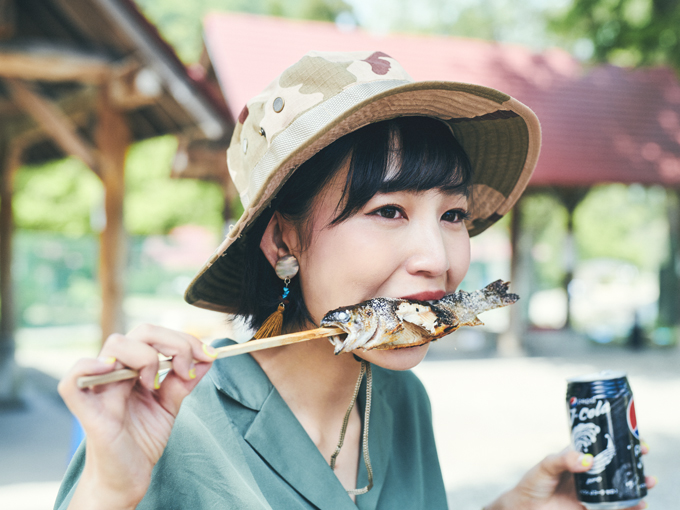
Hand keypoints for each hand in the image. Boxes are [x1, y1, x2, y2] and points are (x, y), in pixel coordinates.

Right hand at [58, 324, 217, 508]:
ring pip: (115, 345)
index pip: (156, 335)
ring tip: (155, 384)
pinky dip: (88, 367)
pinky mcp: (87, 410)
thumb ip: (184, 381)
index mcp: (135, 367)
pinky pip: (73, 380)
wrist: (126, 477)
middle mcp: (116, 371)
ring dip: (146, 356)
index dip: (184, 340)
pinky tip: (111, 370)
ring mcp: (100, 388)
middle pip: (140, 332)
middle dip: (173, 343)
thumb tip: (208, 356)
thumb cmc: (142, 440)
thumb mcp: (170, 405)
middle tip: (186, 369)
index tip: (207, 355)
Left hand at [485, 446, 655, 509]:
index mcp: (577, 459)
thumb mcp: (546, 466)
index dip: (619, 443)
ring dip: (636, 485)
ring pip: (620, 488)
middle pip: (616, 467)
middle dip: (633, 463)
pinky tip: (639, 504)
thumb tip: (587, 461)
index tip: (635, 440)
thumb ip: (564, 461)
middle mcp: (588, 475)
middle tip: (644, 459)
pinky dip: (629, 507)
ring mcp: (592, 493)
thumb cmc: (532, 484)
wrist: (525, 509)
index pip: (601, 447)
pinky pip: (615, 509)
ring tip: (647, 483)